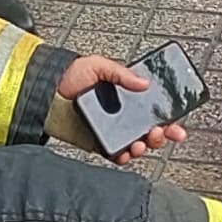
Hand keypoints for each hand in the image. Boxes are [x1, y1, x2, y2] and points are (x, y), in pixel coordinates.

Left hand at [53, 51, 184, 163]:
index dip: (167, 119)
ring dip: (143, 147)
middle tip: (159, 133)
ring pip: (136, 144)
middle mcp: (121, 115)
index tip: (176, 126)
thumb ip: (121, 74)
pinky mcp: (96, 142)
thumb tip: (144, 83)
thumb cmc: (69, 74)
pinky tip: (126, 153)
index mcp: (126, 96)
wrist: (45, 90)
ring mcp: (110, 130)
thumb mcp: (99, 65)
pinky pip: (114, 153)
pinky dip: (122, 156)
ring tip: (141, 143)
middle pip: (149, 130)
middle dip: (160, 136)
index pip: (153, 110)